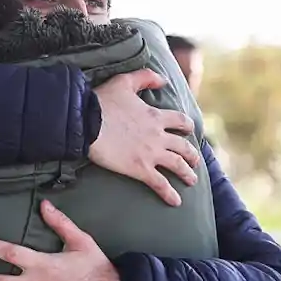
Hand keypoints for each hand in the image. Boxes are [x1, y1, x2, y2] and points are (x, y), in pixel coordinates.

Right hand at [91, 69, 198, 206]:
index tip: (189, 131)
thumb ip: (146, 77)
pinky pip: (160, 184)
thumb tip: (163, 80)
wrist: (86, 123)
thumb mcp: (124, 81)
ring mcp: (151, 154)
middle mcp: (159, 136)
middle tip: (194, 161)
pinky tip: (176, 202)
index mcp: (156, 116)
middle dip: (192, 155)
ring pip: (177, 165)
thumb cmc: (101, 101)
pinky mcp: (140, 170)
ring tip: (192, 181)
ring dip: (187, 174)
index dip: (187, 126)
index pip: (180, 121)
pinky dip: (169, 194)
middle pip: (184, 147)